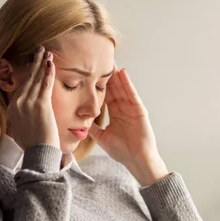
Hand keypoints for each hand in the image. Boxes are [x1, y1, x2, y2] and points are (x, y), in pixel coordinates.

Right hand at [7, 46, 59, 149]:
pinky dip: (48, 73)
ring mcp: (28, 103)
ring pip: (36, 79)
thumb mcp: (20, 130)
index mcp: (12, 108)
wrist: (39, 154)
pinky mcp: (41, 105)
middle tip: (39, 49)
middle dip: (34, 62)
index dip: (27, 73)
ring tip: (46, 52)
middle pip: (27, 78)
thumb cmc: (33, 146)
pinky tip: (51, 63)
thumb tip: (22, 117)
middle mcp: (18, 103)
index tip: (32, 63)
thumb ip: (20, 119)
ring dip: (42, 63)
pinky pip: (45, 85)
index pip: (21, 86)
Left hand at [88, 64, 168, 185]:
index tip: (90, 73)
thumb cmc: (122, 152)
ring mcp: (132, 108)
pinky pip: (132, 94)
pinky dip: (127, 84)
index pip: (106, 95)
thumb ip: (93, 129)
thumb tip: (79, 124)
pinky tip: (122, 73)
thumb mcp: (102, 138)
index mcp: (115, 114)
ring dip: (116, 75)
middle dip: (107, 75)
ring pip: (122, 88)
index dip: (99, 84)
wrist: (136, 161)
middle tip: (99, 59)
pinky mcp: (139, 110)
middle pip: (114, 88)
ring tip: (109, 60)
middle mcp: (124, 109)